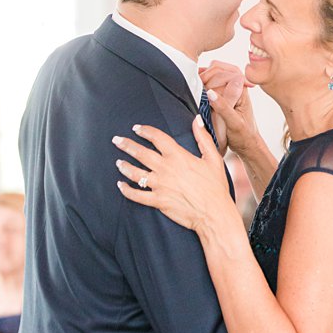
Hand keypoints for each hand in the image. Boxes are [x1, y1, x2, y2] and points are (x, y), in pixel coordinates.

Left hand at [115, 118, 234, 235]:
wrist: (214, 212)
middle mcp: (165, 169)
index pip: (157, 138)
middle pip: (141, 153)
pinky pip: (136, 195)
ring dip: (124, 166)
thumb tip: (197, 119)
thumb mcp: (213, 158)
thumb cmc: (215, 186)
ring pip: (135, 173)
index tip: (136, 128)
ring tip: (118, 162)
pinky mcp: (157, 201)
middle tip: (116, 140)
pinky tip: (121, 185)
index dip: (145, 131)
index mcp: (178, 156)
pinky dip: (126, 190)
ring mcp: (159, 185)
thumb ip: (203, 137)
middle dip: (127, 145)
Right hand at [199, 62, 258, 150]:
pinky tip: (195, 89)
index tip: (202, 89)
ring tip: (195, 89)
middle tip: (197, 88)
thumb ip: (223, 107)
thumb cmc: (244, 135)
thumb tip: (210, 92)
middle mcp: (235, 86)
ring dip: (202, 77)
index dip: (211, 77)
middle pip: (218, 68)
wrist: (246, 144)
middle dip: (205, 75)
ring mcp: (228, 89)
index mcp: (241, 89)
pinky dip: (201, 82)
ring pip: (213, 72)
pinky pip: (210, 80)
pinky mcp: (221, 94)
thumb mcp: (234, 123)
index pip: (225, 71)